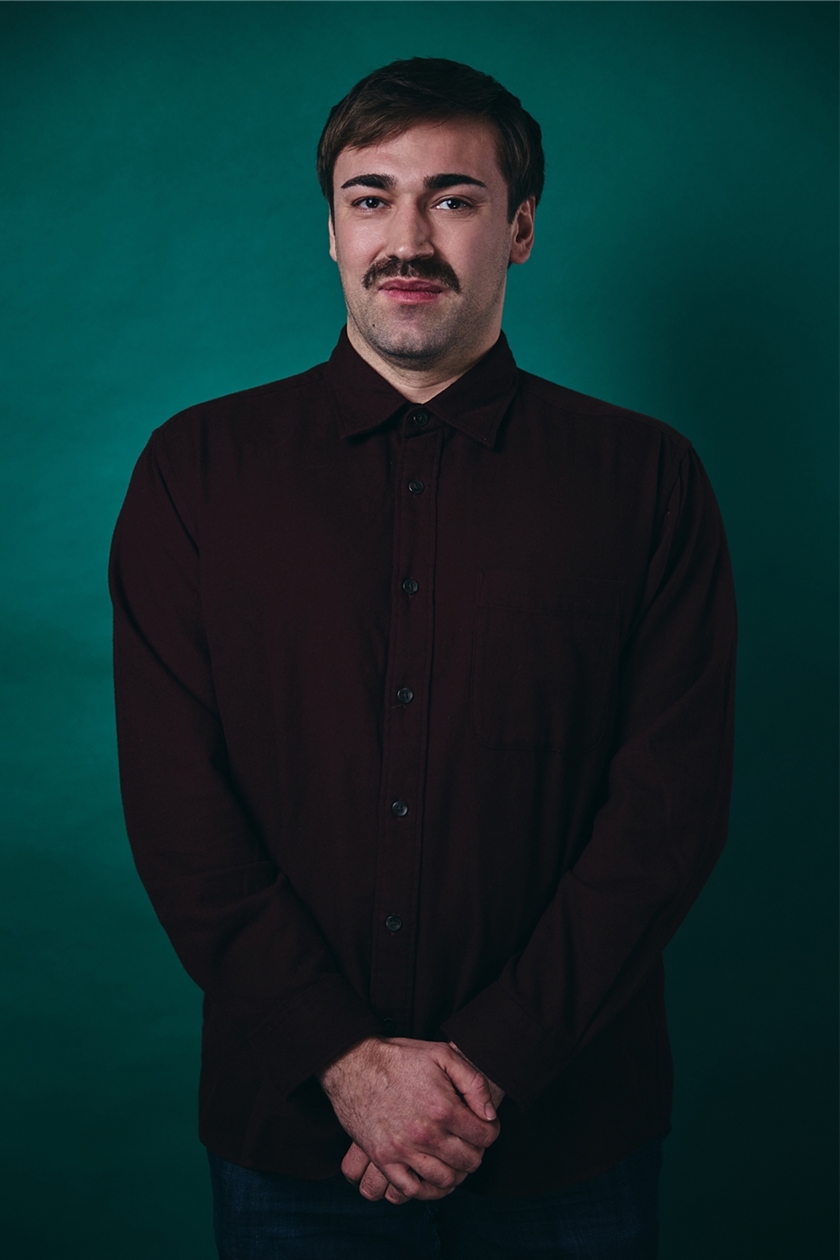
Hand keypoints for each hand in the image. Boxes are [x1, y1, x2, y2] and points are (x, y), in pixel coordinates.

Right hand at [320, 1037, 499, 1202]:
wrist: (354, 1063)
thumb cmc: (400, 1057)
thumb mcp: (442, 1054)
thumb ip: (473, 1082)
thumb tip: (489, 1114)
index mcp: (444, 1108)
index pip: (484, 1136)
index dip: (490, 1131)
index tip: (484, 1126)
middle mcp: (426, 1134)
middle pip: (468, 1161)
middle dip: (475, 1152)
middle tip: (470, 1142)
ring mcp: (403, 1150)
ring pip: (444, 1180)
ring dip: (456, 1173)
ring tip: (454, 1159)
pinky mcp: (384, 1159)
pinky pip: (412, 1190)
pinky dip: (428, 1190)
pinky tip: (433, 1178)